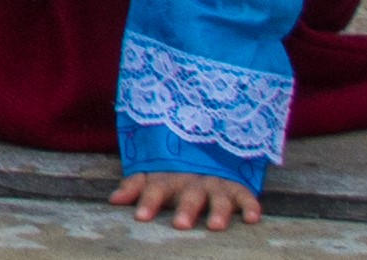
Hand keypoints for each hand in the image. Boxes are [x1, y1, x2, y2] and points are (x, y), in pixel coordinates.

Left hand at [110, 171, 262, 232]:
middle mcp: (193, 182)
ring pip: (219, 198)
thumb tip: (113, 201)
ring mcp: (216, 184)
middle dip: (185, 210)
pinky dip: (251, 205)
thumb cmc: (173, 168)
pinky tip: (252, 218)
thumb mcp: (152, 174)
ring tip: (215, 225)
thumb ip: (134, 186)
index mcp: (169, 179)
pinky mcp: (236, 186)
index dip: (148, 202)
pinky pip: (246, 196)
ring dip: (218, 211)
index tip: (141, 217)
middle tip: (180, 225)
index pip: (155, 190)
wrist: (204, 141)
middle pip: (189, 196)